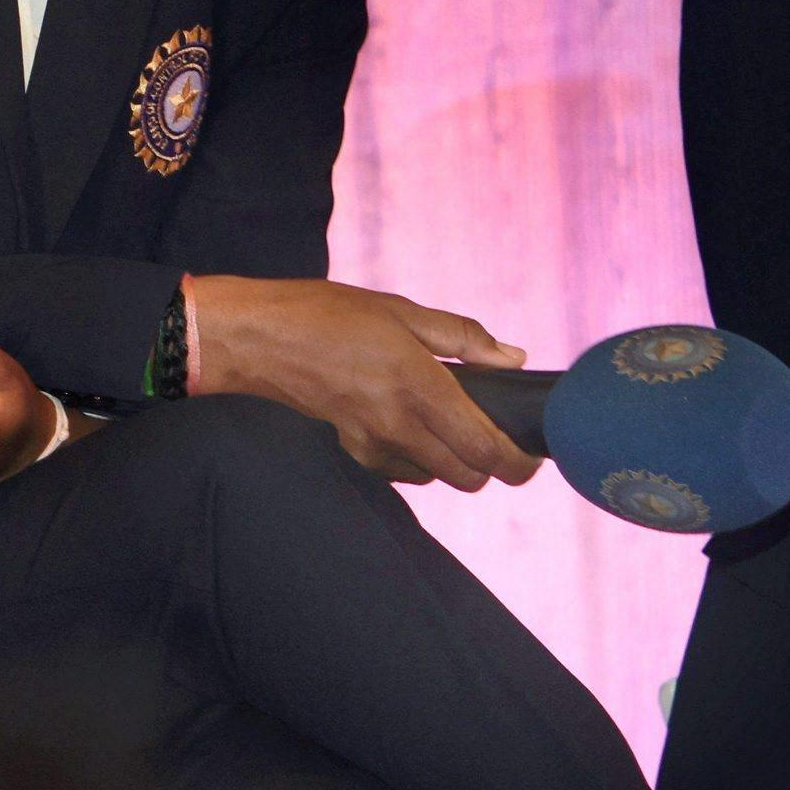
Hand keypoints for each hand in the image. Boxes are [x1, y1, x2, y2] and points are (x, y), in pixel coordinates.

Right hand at [187, 276, 541, 489]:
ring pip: (436, 478)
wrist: (259, 339)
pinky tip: (407, 424)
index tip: (530, 455)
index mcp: (419, 385)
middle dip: (490, 465)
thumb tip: (515, 358)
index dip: (518, 463)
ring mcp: (373, 445)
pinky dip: (417, 458)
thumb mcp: (401, 311)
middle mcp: (399, 425)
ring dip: (452, 461)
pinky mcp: (352, 452)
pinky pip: (402, 471)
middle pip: (468, 478)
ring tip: (447, 423)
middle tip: (495, 437)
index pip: (485, 451)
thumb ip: (463, 338)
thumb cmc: (328, 314)